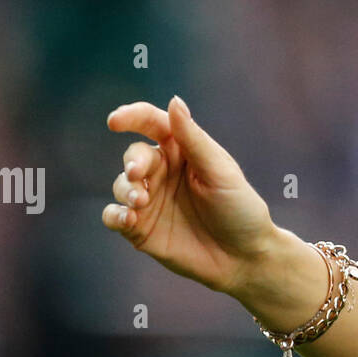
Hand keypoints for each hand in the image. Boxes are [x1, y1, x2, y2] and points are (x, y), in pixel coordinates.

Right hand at [101, 96, 277, 297]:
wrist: (244, 256)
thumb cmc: (239, 208)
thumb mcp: (220, 172)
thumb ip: (193, 139)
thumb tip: (174, 100)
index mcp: (184, 150)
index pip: (153, 123)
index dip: (132, 116)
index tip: (115, 121)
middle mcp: (163, 171)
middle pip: (134, 155)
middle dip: (132, 162)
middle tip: (139, 175)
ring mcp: (150, 199)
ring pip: (120, 184)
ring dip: (125, 189)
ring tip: (140, 201)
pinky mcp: (140, 228)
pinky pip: (113, 216)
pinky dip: (114, 215)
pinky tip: (128, 219)